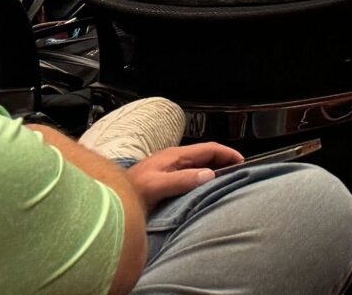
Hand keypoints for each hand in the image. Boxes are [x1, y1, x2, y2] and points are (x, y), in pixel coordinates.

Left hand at [127, 141, 241, 208]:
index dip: (228, 153)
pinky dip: (203, 179)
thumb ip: (182, 179)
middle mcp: (173, 160)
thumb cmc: (129, 193)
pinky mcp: (164, 181)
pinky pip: (191, 176)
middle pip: (205, 156)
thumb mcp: (157, 186)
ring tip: (226, 181)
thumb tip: (209, 174)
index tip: (242, 162)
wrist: (109, 202)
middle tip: (239, 172)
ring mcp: (169, 170)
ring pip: (199, 166)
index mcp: (174, 156)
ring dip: (214, 170)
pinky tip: (205, 190)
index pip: (208, 148)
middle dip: (224, 161)